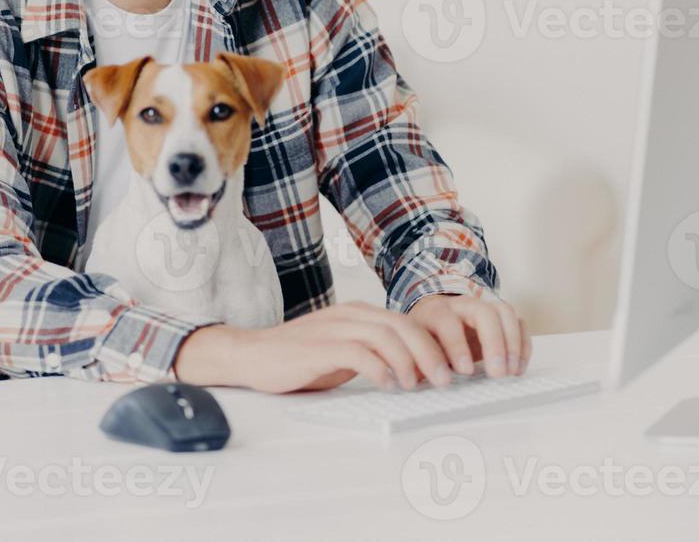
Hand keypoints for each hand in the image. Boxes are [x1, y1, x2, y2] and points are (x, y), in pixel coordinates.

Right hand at [175, 300, 470, 393]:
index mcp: (358, 314)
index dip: (431, 345)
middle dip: (430, 352)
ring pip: (385, 336)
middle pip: (402, 326)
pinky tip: (387, 385)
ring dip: (409, 361)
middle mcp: (349, 315)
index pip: (405, 322)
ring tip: (419, 384)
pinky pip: (358, 352)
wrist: (252, 355)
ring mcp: (334, 328)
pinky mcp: (319, 347)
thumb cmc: (298, 357)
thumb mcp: (342, 351)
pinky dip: (379, 368)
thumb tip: (410, 372)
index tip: (447, 369)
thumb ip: (371, 353)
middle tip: (445, 379)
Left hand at [406, 293, 529, 377]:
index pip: (447, 321)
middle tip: (497, 373)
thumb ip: (417, 363)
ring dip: (512, 343)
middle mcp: (462, 305)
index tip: (465, 371)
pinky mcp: (500, 318)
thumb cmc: (423, 341)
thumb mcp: (413, 350)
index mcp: (436, 312)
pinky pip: (518, 323)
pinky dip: (522, 345)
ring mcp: (484, 308)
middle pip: (484, 312)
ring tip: (511, 371)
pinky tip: (518, 368)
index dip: (457, 345)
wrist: (432, 323)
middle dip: (494, 343)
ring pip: (505, 312)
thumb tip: (414, 382)